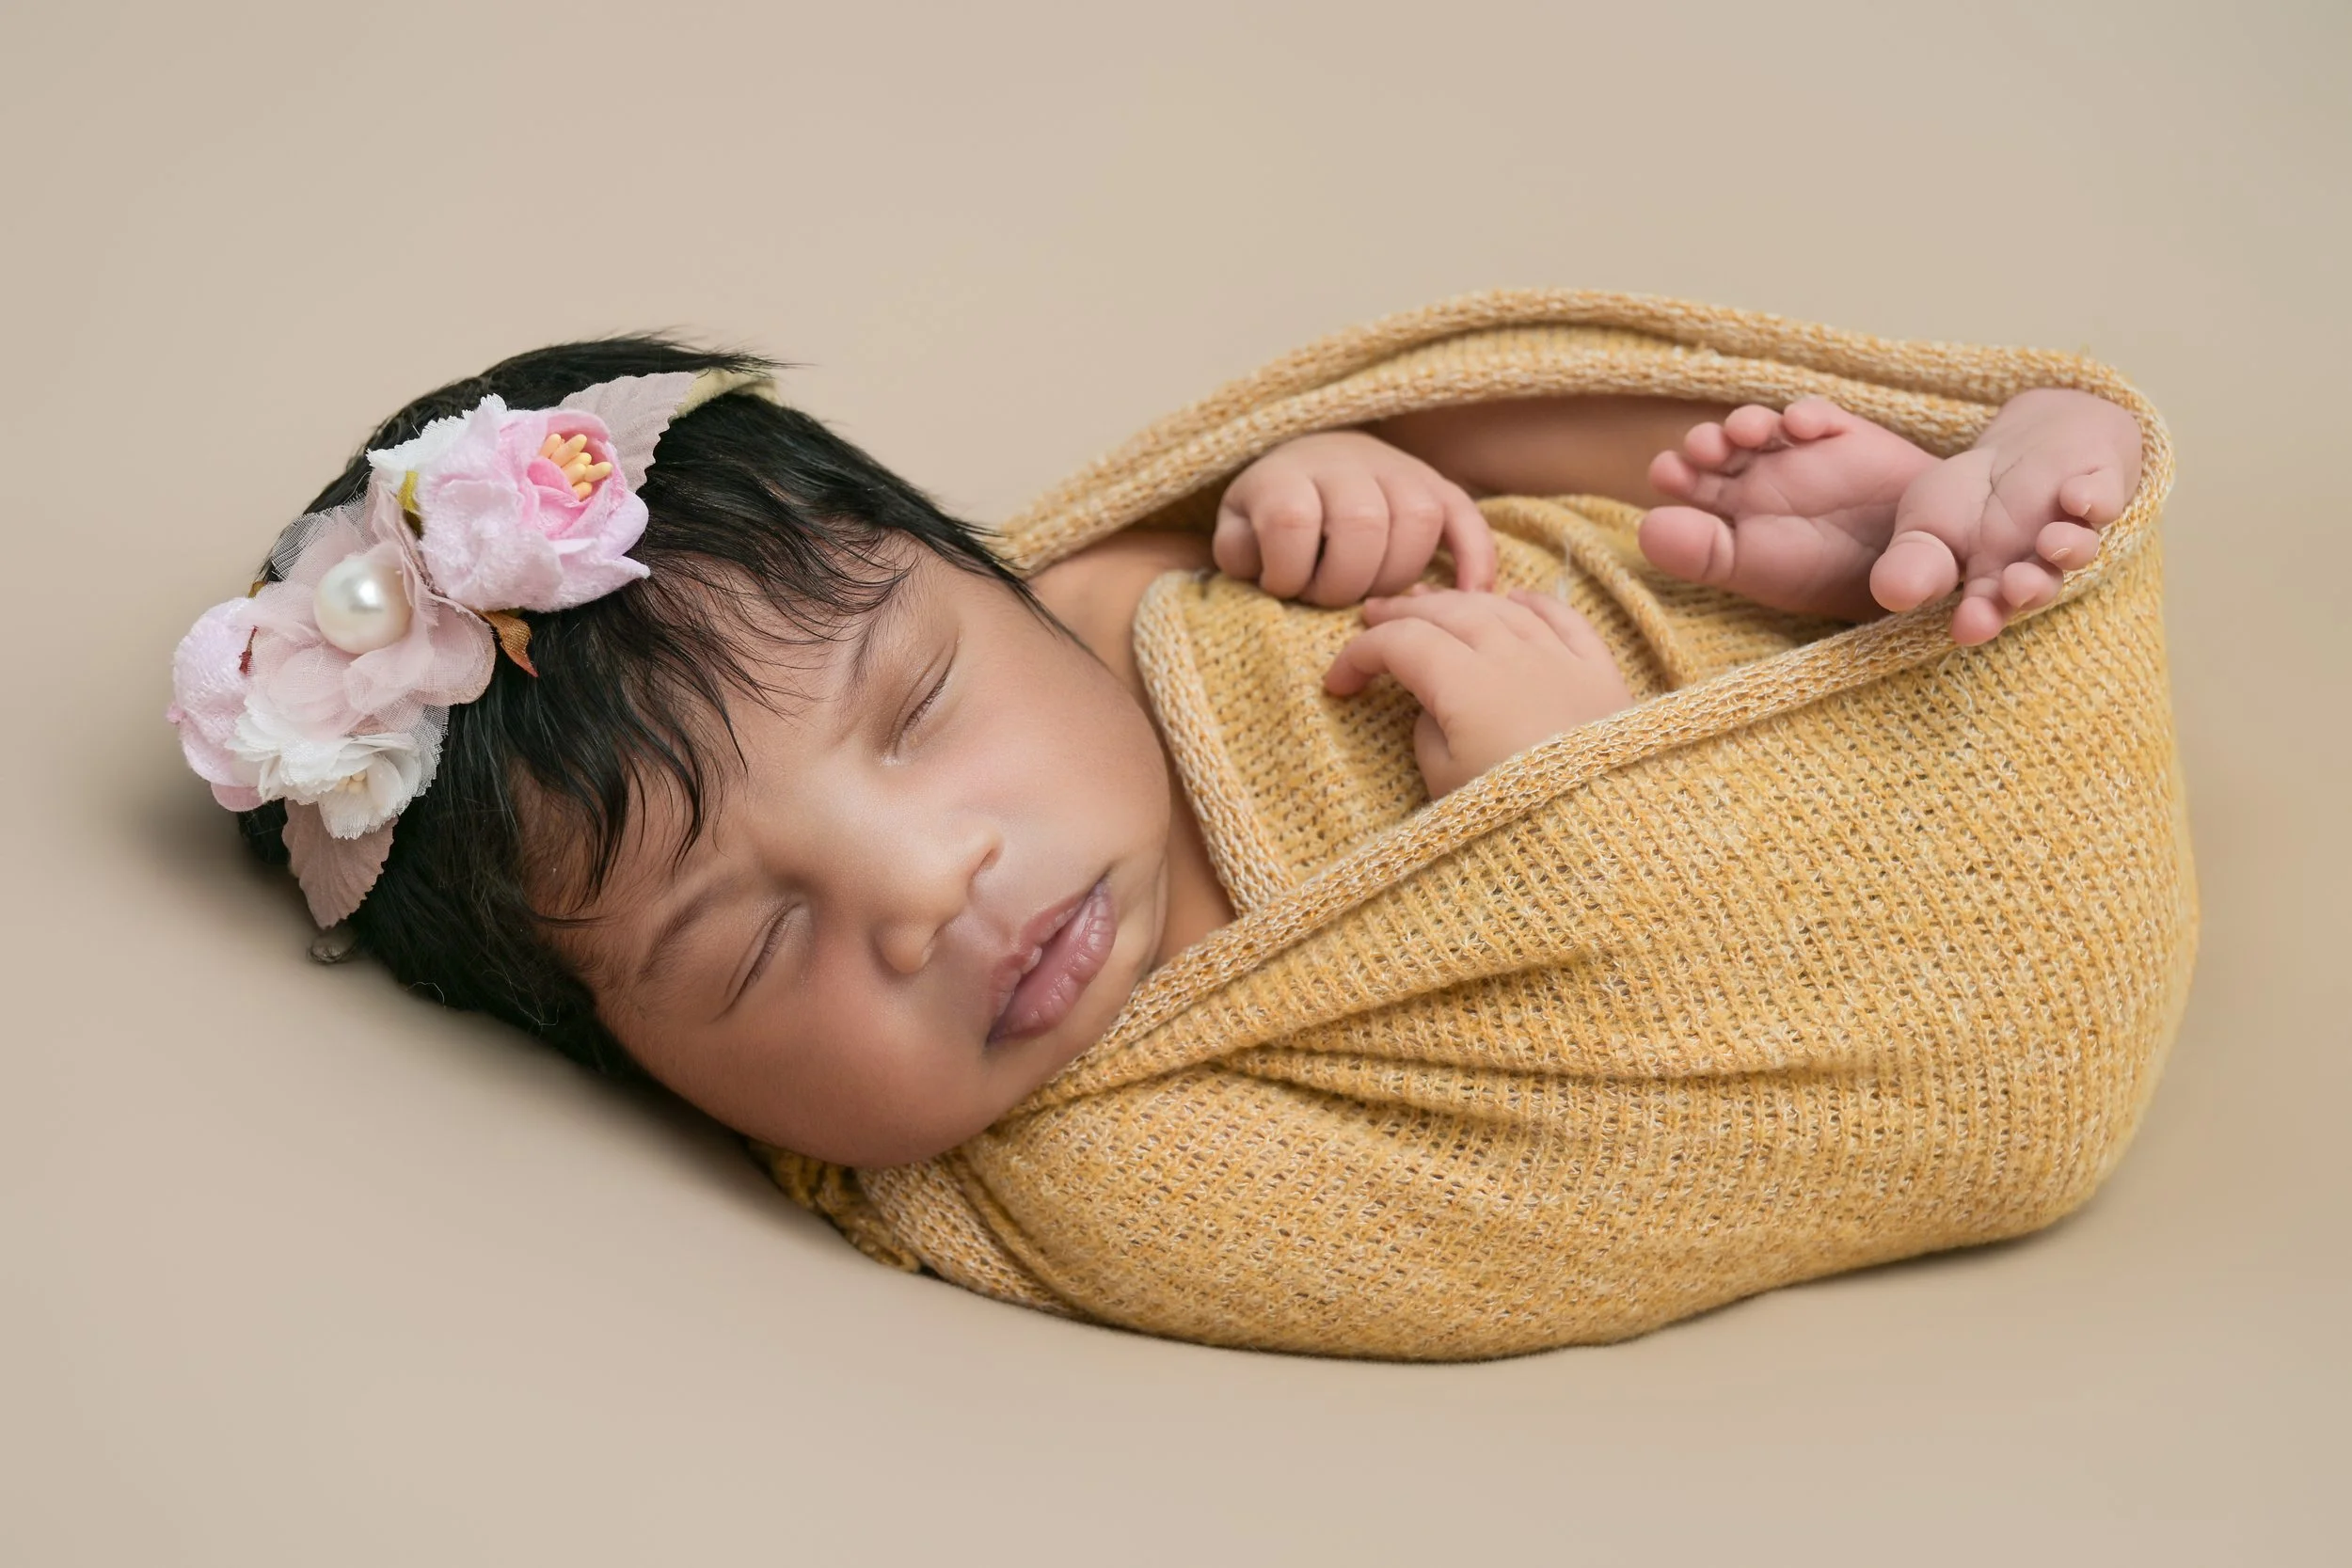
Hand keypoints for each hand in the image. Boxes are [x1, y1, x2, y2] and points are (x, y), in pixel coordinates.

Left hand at [1215, 430, 1496, 606]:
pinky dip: (1474, 556)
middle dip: (1346, 582)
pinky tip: (1471, 595)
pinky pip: (1466, 515)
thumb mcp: (1239, 531)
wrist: (1311, 463)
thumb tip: (1262, 567)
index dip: (1287, 570)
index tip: (1282, 587)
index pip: (1292, 519)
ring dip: (1399, 574)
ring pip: (1418, 517)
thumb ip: (1238, 551)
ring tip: (1378, 601)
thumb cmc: (1270, 517)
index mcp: (1287, 474)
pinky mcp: (1436, 486)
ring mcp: (1397, 470)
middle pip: (1362, 521)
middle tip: (1331, 599)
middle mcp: (1346, 463)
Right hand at [1324, 587, 1632, 797]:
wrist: (1609, 832)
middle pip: (1448, 611)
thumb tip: (1432, 708)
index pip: (1399, 645)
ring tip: (1433, 603)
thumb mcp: (1446, 785)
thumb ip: (1427, 734)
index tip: (1338, 684)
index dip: (1359, 656)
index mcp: (1463, 681)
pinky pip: (1563, 618)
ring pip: (1501, 607)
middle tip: (1373, 615)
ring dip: (1460, 600)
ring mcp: (1559, 658)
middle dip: (1404, 611)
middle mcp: (1510, 654)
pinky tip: (1516, 599)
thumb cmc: (1519, 817)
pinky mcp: (1599, 672)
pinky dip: (1533, 602)